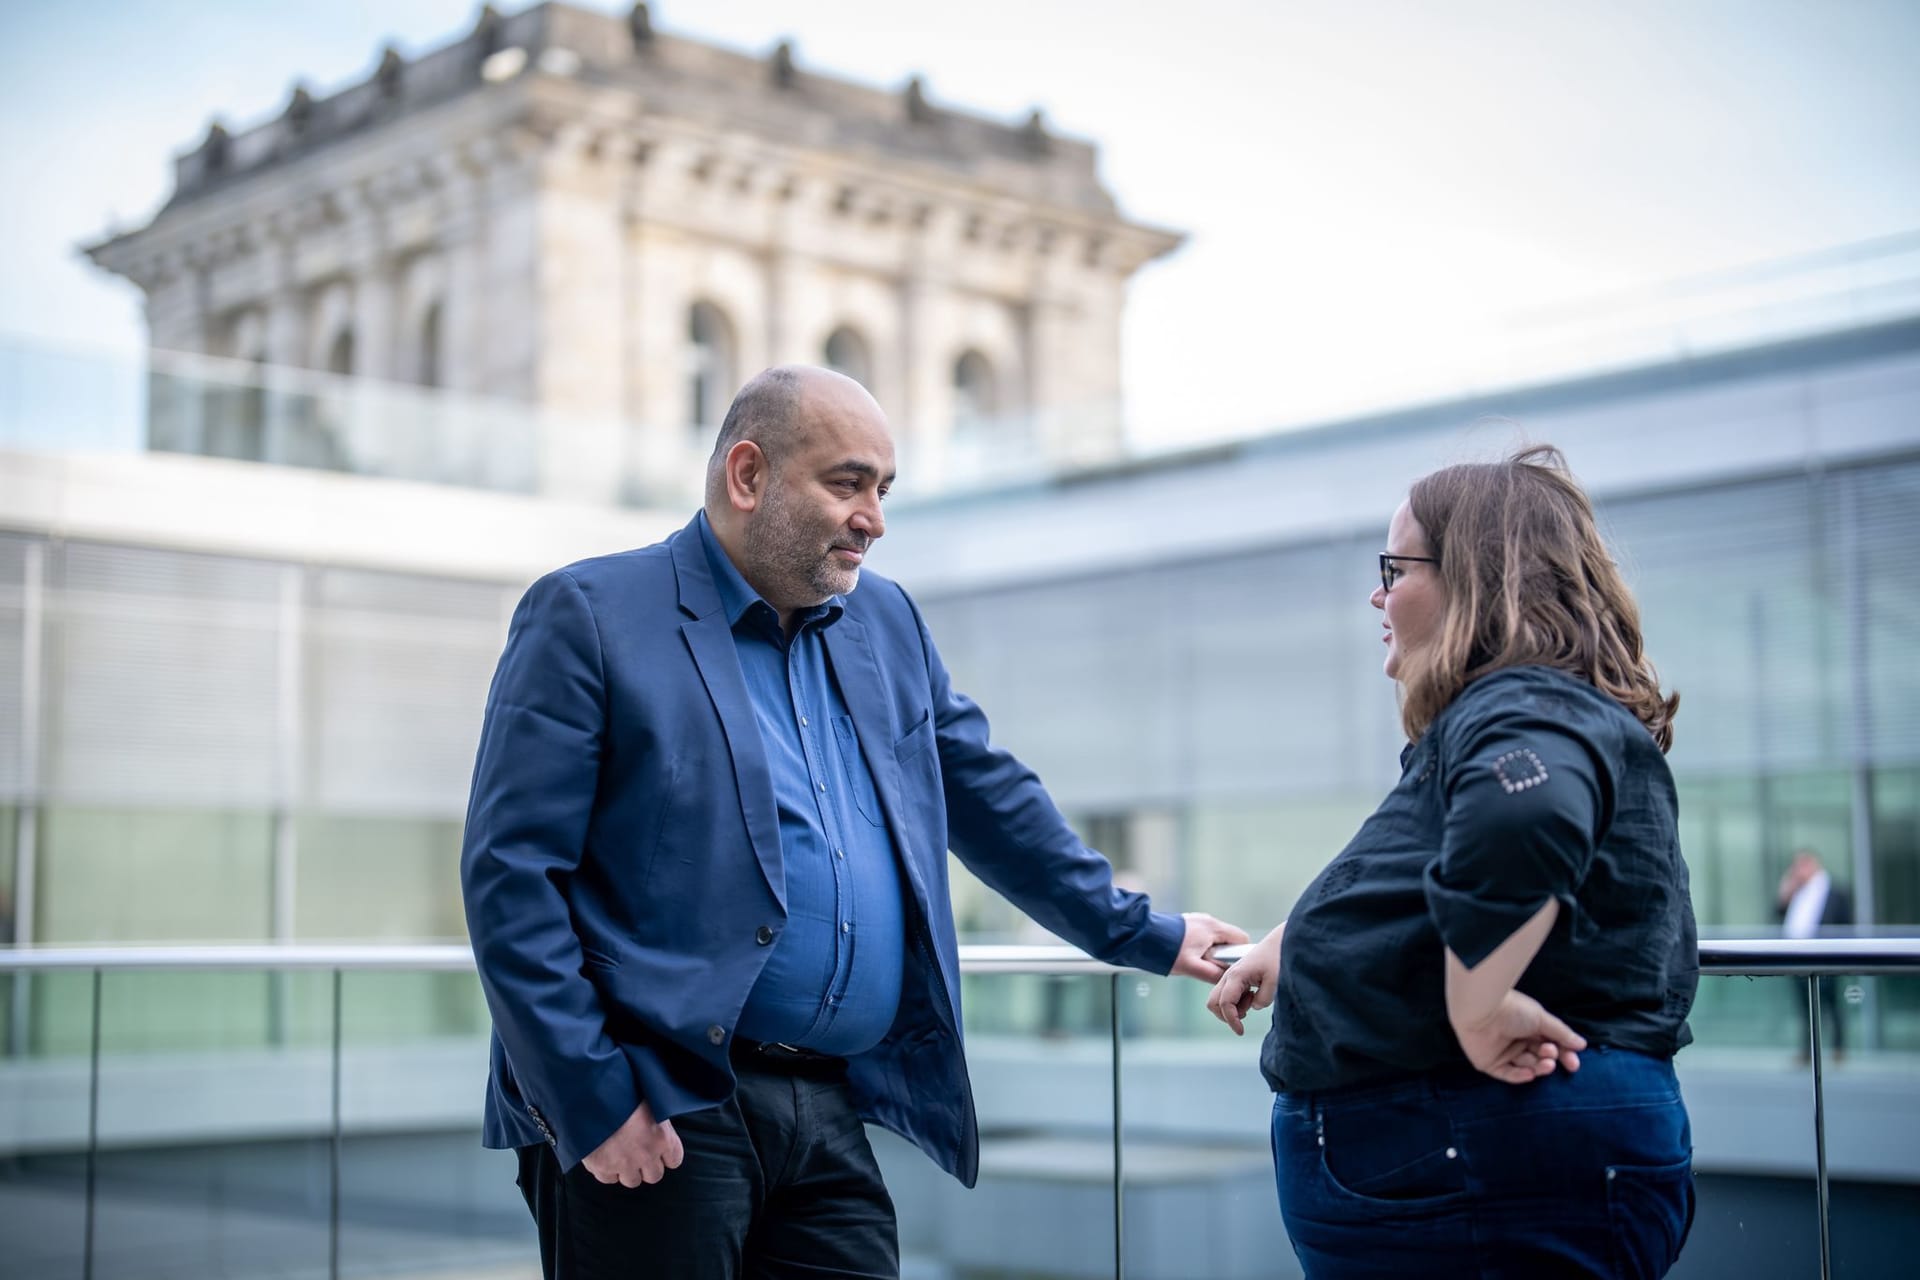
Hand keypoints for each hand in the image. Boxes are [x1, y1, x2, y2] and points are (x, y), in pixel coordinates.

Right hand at [581, 1100, 683, 1186]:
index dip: (666, 1155)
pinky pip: (608, 1179)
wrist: (592, 1092)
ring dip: (628, 1170)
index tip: (660, 1150)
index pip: (674, 1159)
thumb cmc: (624, 1089)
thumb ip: (657, 1119)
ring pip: (632, 1181)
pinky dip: (607, 1170)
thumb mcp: (649, 1100)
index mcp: (662, 1137)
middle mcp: (646, 1154)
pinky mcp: (602, 1166)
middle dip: (648, 1166)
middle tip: (639, 1153)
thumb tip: (658, 1124)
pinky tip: (605, 1156)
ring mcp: (624, 1163)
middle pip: (655, 1176)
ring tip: (621, 1154)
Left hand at [1171, 912, 1250, 981]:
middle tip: (1212, 967)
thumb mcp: (1192, 968)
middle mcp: (1208, 920)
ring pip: (1215, 938)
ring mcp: (1198, 919)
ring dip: (1212, 951)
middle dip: (1225, 954)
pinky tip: (1189, 955)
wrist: (1143, 936)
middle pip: (1228, 938)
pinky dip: (1202, 945)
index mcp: (1214, 928)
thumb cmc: (1167, 951)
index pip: (1241, 938)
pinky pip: (1203, 935)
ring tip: (1198, 962)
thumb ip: (1213, 975)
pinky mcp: (1188, 922)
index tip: (1234, 967)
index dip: (1241, 954)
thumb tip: (1227, 980)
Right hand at [1207, 922, 1281, 1035]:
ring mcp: (1231, 976)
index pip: (1225, 1004)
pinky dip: (1237, 1001)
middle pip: (1213, 1003)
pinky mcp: (1236, 977)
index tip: (1241, 1031)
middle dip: (1226, 1015)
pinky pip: (1228, 994)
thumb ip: (1262, 1000)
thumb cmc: (1278, 958)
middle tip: (1245, 1015)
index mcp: (1236, 976)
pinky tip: (1252, 994)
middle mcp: (1229, 976)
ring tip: (1252, 999)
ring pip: (1219, 999)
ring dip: (1232, 1008)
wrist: (1280, 942)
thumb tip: (1253, 1006)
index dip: (1231, 1021)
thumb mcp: (1274, 982)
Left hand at [1452, 990, 1585, 1083]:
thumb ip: (1561, 1033)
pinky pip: (1508, 1074)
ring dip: (1539, 1067)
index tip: (1574, 1063)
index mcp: (1527, 1027)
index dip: (1562, 1054)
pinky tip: (1530, 1074)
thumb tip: (1581, 1045)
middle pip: (1539, 1056)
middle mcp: (1515, 1040)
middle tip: (1553, 1057)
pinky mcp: (1489, 1063)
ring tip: (1546, 1061)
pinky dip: (1520, 1076)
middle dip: (1550, 1059)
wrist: (1482, 1010)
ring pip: (1526, 1066)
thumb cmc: (1513, 1009)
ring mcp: (1502, 1052)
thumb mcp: (1542, 1019)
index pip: (1549, 1044)